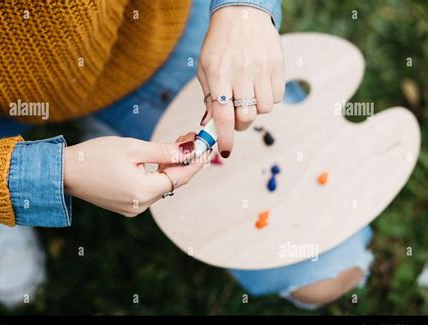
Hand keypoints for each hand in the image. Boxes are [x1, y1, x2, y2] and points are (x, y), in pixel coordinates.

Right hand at [63, 133, 206, 216]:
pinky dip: (158, 174)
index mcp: (143, 192)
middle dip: (185, 161)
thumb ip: (163, 151)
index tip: (206, 146)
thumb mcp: (132, 148)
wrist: (63, 172)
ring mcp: (133, 208)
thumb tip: (188, 150)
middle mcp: (141, 205)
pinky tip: (162, 158)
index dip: (195, 161)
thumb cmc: (95, 156)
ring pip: (162, 185)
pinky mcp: (126, 206)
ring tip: (180, 143)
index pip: (180, 177)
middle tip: (192, 139)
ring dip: (172, 166)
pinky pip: (150, 189)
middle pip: (173, 182)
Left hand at [198, 6, 284, 157]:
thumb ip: (209, 97)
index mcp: (218, 74)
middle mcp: (240, 72)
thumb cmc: (219, 44)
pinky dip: (269, 98)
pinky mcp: (277, 65)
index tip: (225, 151)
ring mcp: (261, 69)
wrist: (242, 13)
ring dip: (255, 110)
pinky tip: (259, 86)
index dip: (224, 138)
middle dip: (240, 125)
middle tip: (236, 119)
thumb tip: (211, 124)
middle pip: (246, 117)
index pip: (222, 115)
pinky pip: (277, 97)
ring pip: (264, 110)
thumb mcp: (205, 67)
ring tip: (248, 95)